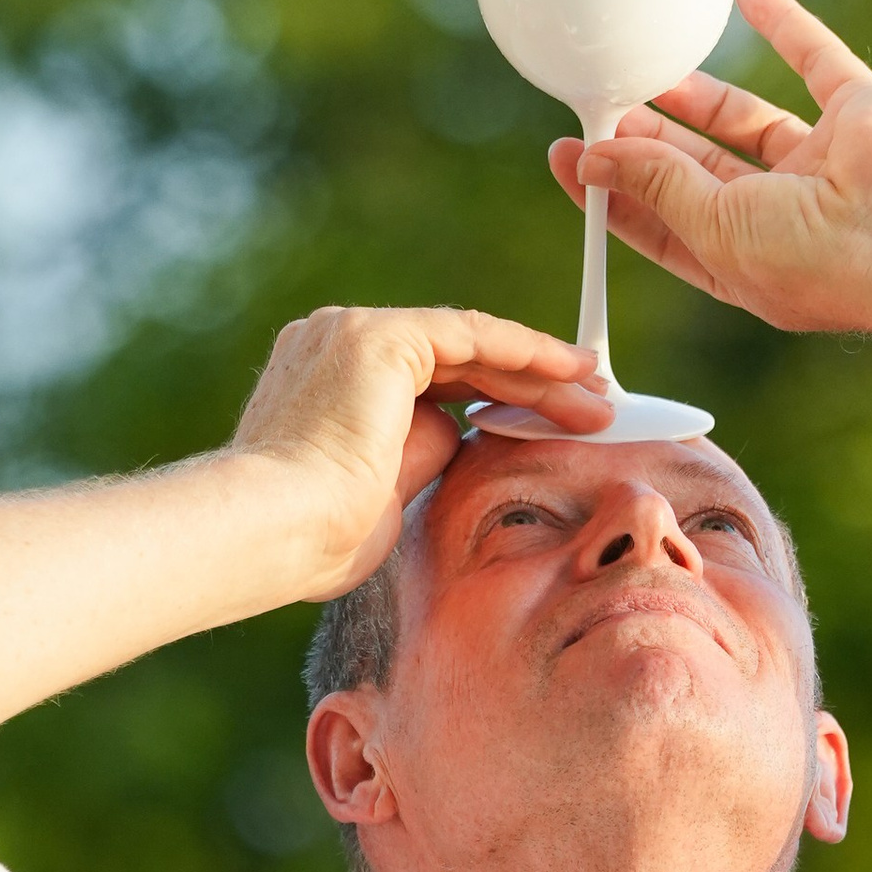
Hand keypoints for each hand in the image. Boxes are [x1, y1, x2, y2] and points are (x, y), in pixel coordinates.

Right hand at [233, 304, 609, 596]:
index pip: (429, 380)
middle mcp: (335, 342)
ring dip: (540, 371)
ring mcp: (352, 332)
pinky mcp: (379, 337)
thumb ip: (418, 455)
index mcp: (327, 380)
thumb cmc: (315, 539)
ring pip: (471, 344)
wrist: (275, 531)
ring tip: (597, 396)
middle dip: (529, 385)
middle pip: (457, 358)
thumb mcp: (381, 493)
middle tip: (589, 406)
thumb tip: (459, 436)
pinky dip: (524, 352)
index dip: (495, 398)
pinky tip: (569, 371)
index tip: (546, 420)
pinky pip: (472, 335)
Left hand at [547, 0, 871, 348]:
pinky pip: (814, 58)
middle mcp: (783, 218)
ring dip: (697, 93)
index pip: (665, 226)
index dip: (616, 193)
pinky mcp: (857, 116)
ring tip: (647, 63)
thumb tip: (597, 155)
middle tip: (599, 102)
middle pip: (697, 171)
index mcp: (746, 263)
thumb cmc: (822, 261)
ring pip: (744, 120)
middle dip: (647, 138)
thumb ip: (657, 186)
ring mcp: (823, 166)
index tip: (570, 157)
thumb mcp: (715, 231)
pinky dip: (784, 24)